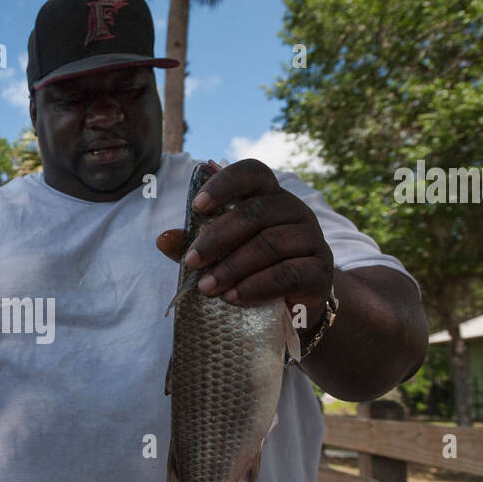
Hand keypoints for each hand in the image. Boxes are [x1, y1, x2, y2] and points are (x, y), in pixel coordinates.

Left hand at [156, 158, 333, 328]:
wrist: (297, 309)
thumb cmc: (254, 272)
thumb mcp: (222, 257)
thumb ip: (195, 245)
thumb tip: (162, 238)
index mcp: (269, 197)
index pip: (252, 172)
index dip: (224, 184)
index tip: (196, 206)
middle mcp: (294, 211)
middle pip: (255, 212)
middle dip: (217, 237)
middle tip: (191, 262)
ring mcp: (312, 239)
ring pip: (270, 243)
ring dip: (232, 266)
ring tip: (207, 288)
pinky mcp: (319, 271)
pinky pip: (287, 273)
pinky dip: (255, 285)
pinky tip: (233, 297)